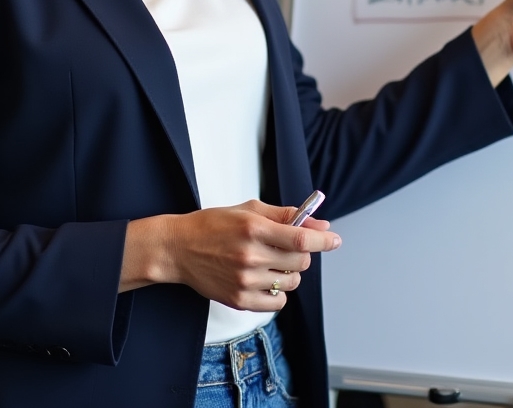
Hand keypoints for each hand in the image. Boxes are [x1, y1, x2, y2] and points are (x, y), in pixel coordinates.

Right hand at [119, 200, 340, 309]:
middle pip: (300, 262)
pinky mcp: (238, 299)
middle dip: (302, 254)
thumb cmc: (212, 225)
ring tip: (273, 263)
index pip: (300, 237)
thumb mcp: (249, 210)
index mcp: (254, 228)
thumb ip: (285, 215)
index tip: (334, 239)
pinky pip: (276, 302)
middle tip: (290, 248)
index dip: (322, 239)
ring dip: (290, 273)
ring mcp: (245, 280)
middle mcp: (251, 255)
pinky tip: (266, 280)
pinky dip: (278, 292)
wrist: (179, 248)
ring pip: (290, 283)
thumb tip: (318, 223)